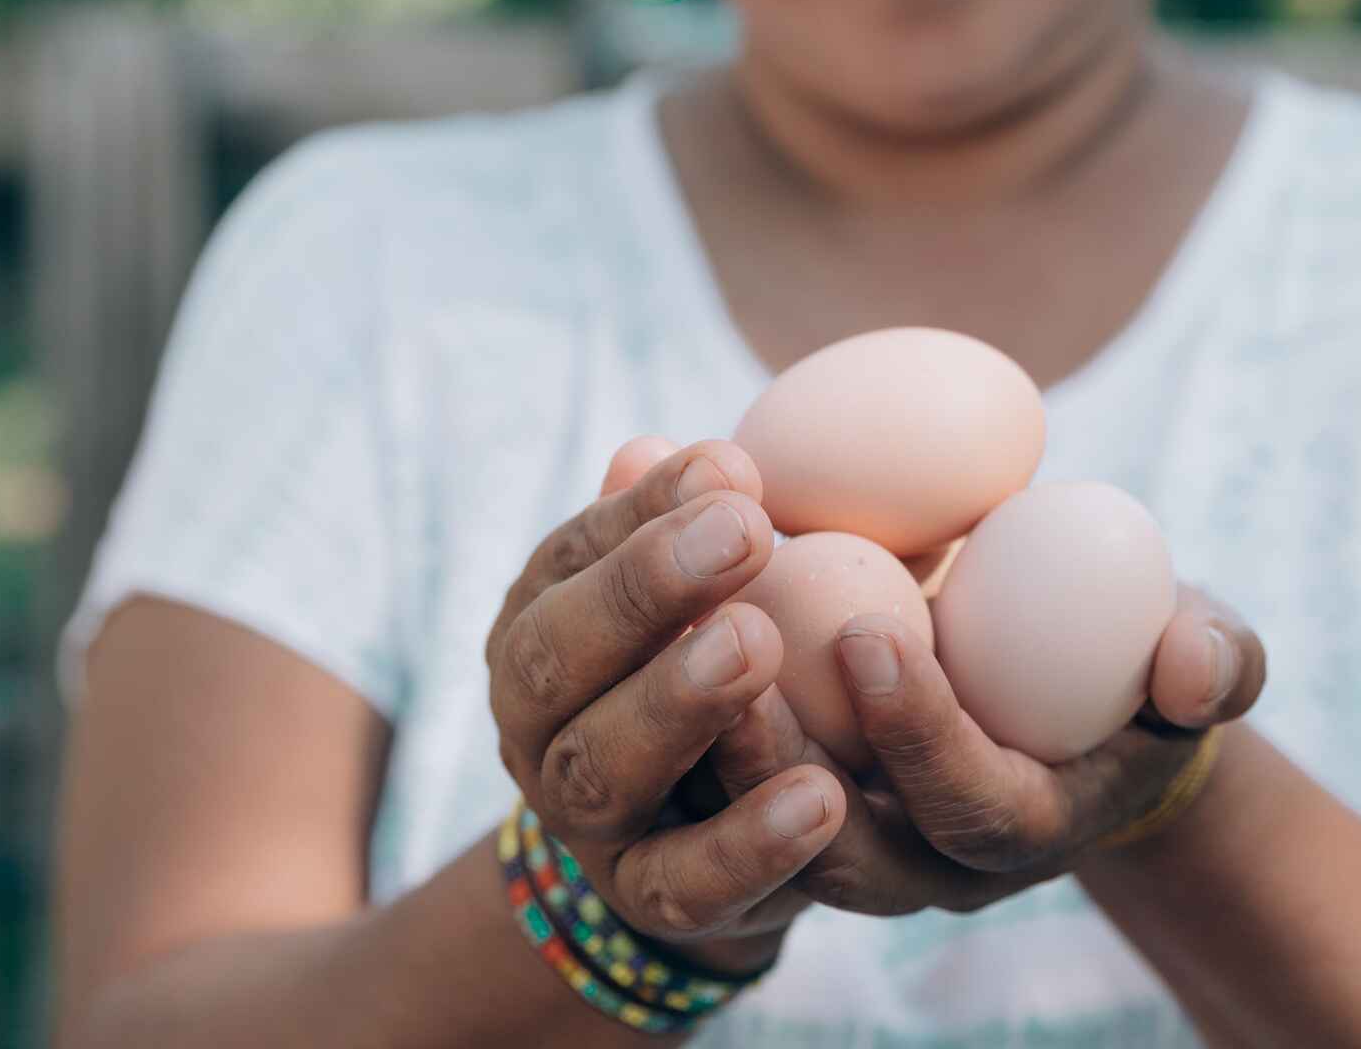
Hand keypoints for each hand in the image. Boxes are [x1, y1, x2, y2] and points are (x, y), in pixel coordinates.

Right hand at [484, 435, 848, 972]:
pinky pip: (687, 884)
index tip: (733, 468)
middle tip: (746, 533)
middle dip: (642, 592)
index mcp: (539, 631)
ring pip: (602, 770)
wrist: (704, 830)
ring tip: (762, 642)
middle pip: (555, 661)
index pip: (567, 561)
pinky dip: (747, 843)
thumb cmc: (707, 662)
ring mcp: (584, 823)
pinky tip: (822, 795)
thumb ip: (689, 532)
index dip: (641, 515)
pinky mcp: (649, 901)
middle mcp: (538, 727)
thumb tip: (690, 460)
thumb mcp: (699, 592)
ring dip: (677, 703)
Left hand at [705, 582, 1266, 916]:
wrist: (1072, 687)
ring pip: (755, 825)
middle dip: (777, 761)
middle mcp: (925, 859)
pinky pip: (715, 770)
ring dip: (705, 737)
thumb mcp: (1199, 654)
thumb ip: (1215, 661)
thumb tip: (1191, 663)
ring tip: (665, 629)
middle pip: (840, 848)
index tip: (869, 629)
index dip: (919, 732)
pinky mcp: (781, 791)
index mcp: (1023, 828)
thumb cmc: (1138, 659)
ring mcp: (848, 832)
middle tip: (730, 647)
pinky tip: (643, 580)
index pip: (966, 808)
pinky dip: (675, 684)